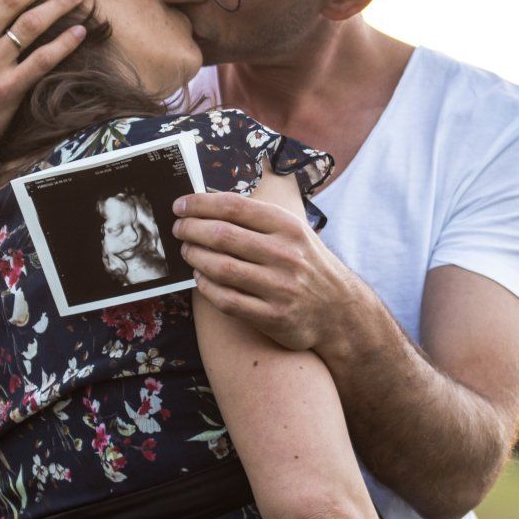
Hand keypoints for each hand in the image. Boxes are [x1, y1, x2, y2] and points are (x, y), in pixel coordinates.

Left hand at [172, 192, 371, 356]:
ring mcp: (280, 287)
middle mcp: (285, 254)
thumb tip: (209, 201)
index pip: (234, 207)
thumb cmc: (307, 264)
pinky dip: (206, 287)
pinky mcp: (274, 317)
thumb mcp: (295, 231)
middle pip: (222, 235)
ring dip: (195, 257)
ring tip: (187, 251)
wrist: (340, 311)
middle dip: (191, 229)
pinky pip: (227, 300)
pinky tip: (200, 278)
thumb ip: (259, 217)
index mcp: (288, 226)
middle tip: (178, 229)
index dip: (200, 204)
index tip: (180, 206)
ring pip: (220, 267)